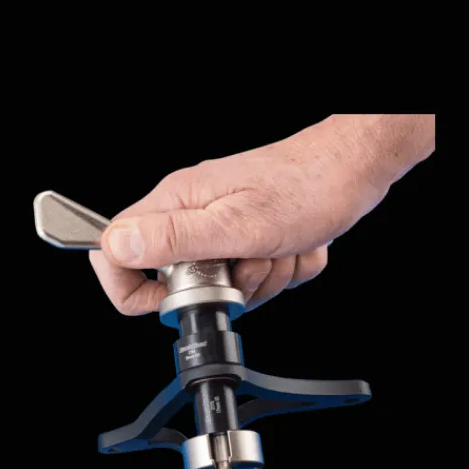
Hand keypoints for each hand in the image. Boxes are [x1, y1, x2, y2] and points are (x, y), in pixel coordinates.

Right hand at [90, 114, 434, 314]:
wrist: (353, 171)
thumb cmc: (305, 187)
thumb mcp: (236, 224)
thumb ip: (173, 239)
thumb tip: (116, 246)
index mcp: (177, 204)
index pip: (115, 251)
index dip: (134, 289)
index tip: (173, 297)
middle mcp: (194, 212)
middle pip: (178, 280)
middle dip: (225, 286)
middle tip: (250, 261)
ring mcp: (222, 225)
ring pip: (225, 284)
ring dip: (262, 278)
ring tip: (279, 247)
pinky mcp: (250, 236)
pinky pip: (257, 277)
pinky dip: (282, 270)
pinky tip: (294, 245)